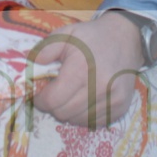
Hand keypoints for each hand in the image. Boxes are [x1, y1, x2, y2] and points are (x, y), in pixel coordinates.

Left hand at [29, 13, 145, 127]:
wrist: (126, 38)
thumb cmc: (91, 37)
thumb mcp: (65, 34)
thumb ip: (45, 49)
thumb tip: (31, 65)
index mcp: (81, 69)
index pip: (53, 100)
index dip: (41, 100)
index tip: (38, 95)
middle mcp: (98, 87)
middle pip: (64, 113)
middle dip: (54, 106)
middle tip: (54, 94)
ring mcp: (111, 99)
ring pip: (78, 120)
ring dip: (69, 111)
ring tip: (70, 95)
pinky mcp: (120, 107)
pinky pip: (94, 122)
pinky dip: (84, 115)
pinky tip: (85, 99)